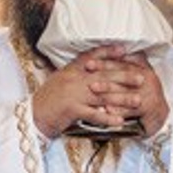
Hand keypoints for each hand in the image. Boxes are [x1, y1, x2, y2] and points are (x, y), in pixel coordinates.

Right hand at [31, 49, 152, 139]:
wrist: (31, 116)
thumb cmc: (46, 102)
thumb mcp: (59, 82)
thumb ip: (74, 75)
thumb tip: (90, 70)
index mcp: (70, 70)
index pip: (91, 56)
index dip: (108, 52)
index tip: (124, 50)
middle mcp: (73, 79)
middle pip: (103, 75)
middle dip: (124, 76)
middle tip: (142, 78)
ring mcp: (72, 94)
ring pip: (102, 94)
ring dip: (122, 98)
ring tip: (137, 100)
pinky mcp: (71, 110)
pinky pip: (94, 114)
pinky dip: (108, 118)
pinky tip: (120, 121)